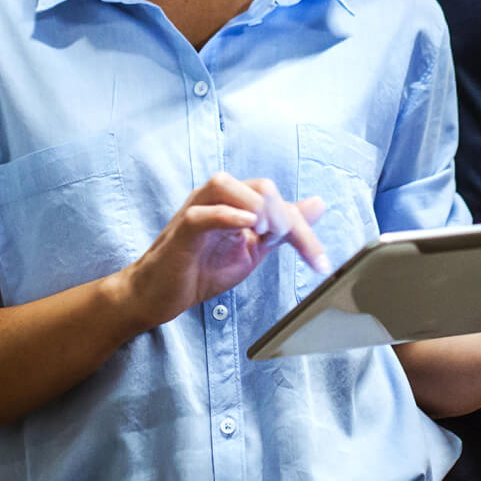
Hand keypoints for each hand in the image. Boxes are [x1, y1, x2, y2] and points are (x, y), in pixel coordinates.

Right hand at [118, 174, 327, 331]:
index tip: (321, 264)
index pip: (279, 200)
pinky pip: (203, 214)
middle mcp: (216, 198)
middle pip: (261, 187)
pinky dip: (227, 216)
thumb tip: (319, 203)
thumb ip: (283, 227)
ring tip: (264, 235)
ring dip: (256, 208)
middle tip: (285, 246)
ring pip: (227, 186)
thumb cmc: (200, 269)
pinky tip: (247, 227)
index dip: (304, 231)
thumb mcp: (253, 250)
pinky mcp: (181, 230)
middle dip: (284, 217)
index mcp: (235, 201)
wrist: (159, 294)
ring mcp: (196, 210)